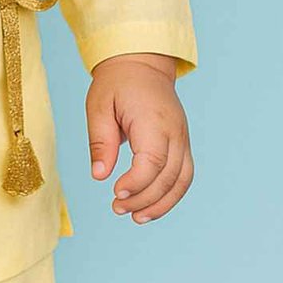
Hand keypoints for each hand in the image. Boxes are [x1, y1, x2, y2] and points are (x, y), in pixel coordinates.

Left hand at [86, 53, 193, 224]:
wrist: (142, 64)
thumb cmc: (117, 84)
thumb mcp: (99, 106)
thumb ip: (100, 142)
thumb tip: (100, 176)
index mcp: (154, 120)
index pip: (153, 161)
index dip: (137, 183)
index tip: (115, 193)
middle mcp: (175, 132)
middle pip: (169, 176)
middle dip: (144, 199)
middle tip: (117, 208)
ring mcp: (183, 138)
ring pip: (182, 180)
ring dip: (162, 204)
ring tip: (136, 218)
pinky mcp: (182, 144)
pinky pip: (184, 175)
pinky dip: (170, 195)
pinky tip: (150, 207)